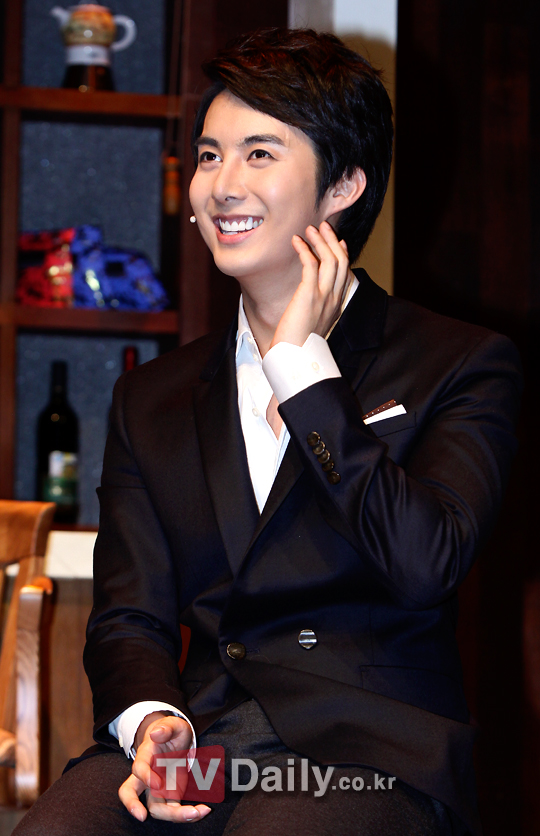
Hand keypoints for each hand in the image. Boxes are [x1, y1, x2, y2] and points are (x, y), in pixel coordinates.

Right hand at [118, 712, 211, 823]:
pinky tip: (203, 810)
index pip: (138, 768)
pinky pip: (175, 810)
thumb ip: (167, 726)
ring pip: (156, 808)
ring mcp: (157, 788)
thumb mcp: (174, 724)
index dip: (145, 777)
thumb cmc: (172, 731)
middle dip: (134, 807)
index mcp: (146, 755)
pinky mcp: (170, 795)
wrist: (175, 740)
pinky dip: (188, 814)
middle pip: (132, 793)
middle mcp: (147, 775)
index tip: (157, 783)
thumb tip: (155, 733)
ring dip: (174, 815)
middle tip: (143, 816)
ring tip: (198, 812)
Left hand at [270, 221, 352, 349]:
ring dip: (320, 240)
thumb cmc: (297, 344)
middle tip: (322, 227)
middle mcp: (334, 298)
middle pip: (341, 261)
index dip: (343, 253)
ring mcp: (324, 296)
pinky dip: (304, 249)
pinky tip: (296, 242)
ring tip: (309, 229)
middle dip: (332, 240)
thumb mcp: (312, 323)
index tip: (338, 240)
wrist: (295, 358)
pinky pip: (311, 264)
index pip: (346, 272)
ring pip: (330, 259)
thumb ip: (315, 307)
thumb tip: (309, 296)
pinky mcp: (310, 295)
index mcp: (337, 305)